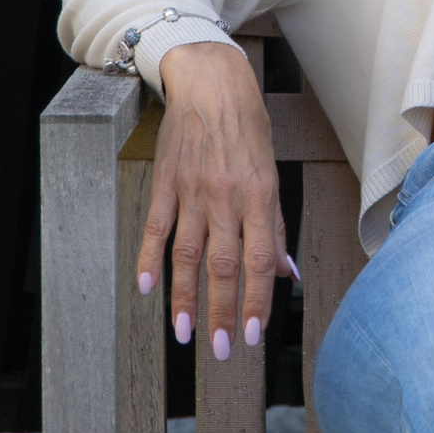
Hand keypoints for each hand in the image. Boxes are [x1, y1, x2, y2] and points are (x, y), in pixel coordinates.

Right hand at [134, 41, 292, 360]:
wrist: (211, 83)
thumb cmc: (248, 129)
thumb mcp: (272, 174)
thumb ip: (275, 228)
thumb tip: (286, 274)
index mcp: (258, 196)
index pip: (259, 261)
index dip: (257, 301)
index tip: (254, 335)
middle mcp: (226, 197)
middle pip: (223, 265)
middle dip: (223, 311)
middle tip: (222, 349)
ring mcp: (192, 191)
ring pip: (187, 254)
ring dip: (185, 298)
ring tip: (184, 334)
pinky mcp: (166, 183)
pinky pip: (156, 228)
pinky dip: (150, 260)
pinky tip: (148, 289)